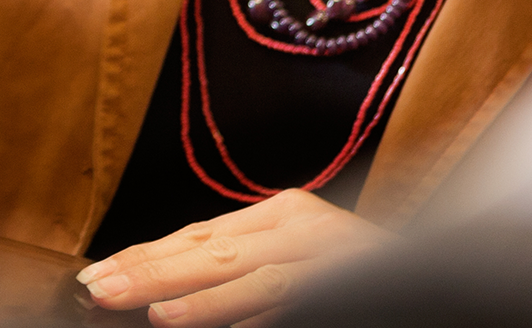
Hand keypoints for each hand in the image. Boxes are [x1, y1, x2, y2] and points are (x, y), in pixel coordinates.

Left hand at [75, 189, 389, 326]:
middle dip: (152, 272)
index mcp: (285, 214)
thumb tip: (158, 290)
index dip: (145, 255)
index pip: (199, 233)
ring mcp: (330, 258)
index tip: (97, 274)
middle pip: (214, 249)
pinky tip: (210, 324)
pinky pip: (291, 302)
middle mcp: (305, 228)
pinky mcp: (349, 287)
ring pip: (250, 276)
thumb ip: (234, 265)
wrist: (435, 282)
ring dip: (195, 297)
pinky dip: (246, 316)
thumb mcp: (289, 257)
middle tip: (100, 290)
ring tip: (148, 311)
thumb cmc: (354, 278)